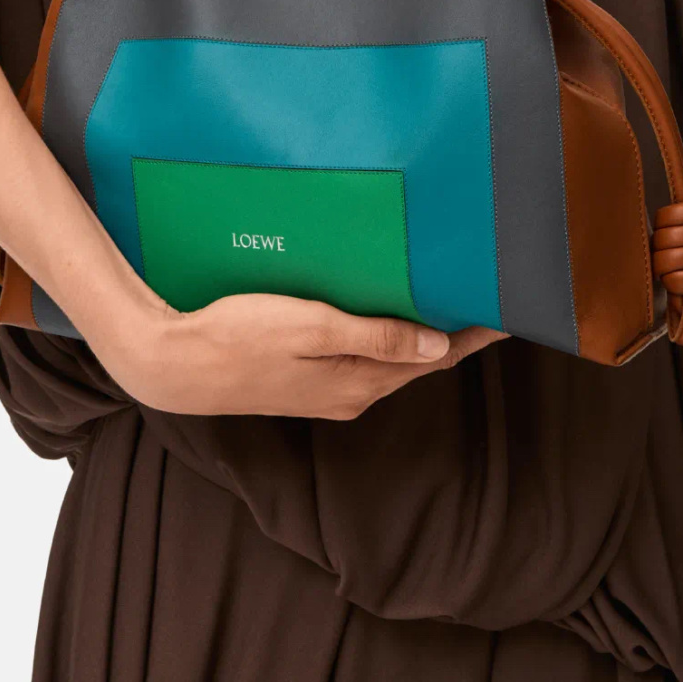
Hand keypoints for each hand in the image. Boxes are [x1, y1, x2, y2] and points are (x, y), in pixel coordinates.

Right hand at [96, 291, 506, 418]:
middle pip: (417, 357)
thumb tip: (438, 345)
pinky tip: (383, 310)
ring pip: (389, 356)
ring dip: (419, 330)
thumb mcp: (312, 328)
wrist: (173, 363)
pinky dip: (384, 333)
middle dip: (453, 329)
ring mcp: (327, 389)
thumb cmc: (238, 336)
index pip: (435, 356)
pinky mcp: (304, 377)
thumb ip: (375, 337)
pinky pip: (361, 354)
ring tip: (445, 295)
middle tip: (484, 289)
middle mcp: (351, 393)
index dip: (473, 332)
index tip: (509, 306)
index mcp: (360, 382)